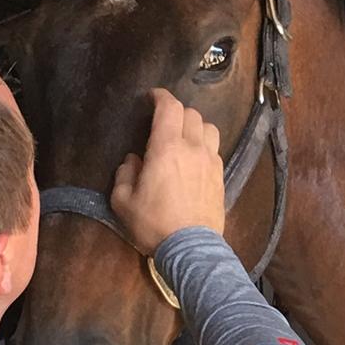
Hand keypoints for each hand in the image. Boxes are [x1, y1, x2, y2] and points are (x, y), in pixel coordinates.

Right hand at [110, 89, 224, 252]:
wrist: (191, 248)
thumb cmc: (153, 223)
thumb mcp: (123, 201)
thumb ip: (124, 174)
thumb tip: (133, 160)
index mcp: (166, 148)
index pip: (169, 108)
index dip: (161, 96)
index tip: (152, 97)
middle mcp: (192, 148)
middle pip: (191, 114)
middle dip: (176, 111)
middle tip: (163, 121)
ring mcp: (211, 161)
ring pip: (209, 128)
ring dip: (195, 125)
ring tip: (184, 136)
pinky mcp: (221, 176)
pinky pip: (215, 149)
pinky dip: (205, 144)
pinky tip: (196, 157)